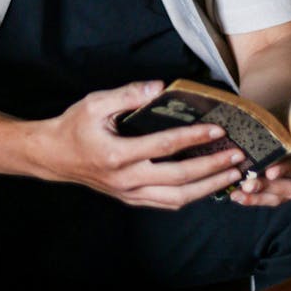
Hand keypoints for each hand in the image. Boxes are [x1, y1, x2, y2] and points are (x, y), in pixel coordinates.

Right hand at [34, 81, 244, 209]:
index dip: (193, 138)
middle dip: (212, 168)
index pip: (164, 147)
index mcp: (117, 155)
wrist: (54, 157)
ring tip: (232, 174)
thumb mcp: (95, 103)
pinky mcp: (132, 199)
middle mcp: (126, 180)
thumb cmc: (74, 126)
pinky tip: (208, 185)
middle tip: (237, 157)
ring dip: (208, 187)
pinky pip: (167, 203)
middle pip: (179, 179)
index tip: (218, 130)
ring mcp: (130, 194)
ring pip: (177, 197)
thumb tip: (159, 87)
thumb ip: (128, 95)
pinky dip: (191, 195)